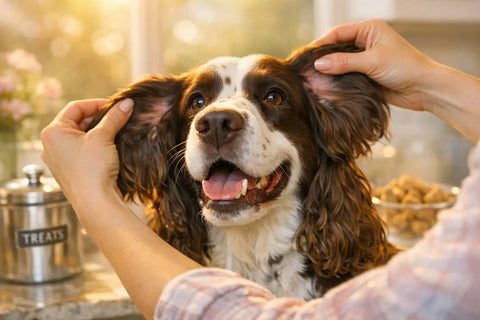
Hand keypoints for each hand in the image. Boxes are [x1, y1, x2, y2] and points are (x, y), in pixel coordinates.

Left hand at [40, 98, 133, 205]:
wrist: (95, 203)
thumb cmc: (92, 170)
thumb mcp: (104, 137)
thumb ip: (115, 117)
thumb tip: (127, 103)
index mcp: (52, 133)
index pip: (75, 107)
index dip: (97, 104)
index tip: (114, 106)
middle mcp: (51, 146)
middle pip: (77, 122)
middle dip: (99, 119)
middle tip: (118, 119)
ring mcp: (59, 160)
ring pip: (80, 137)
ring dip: (98, 133)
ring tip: (116, 133)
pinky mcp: (70, 172)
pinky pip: (82, 152)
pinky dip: (95, 147)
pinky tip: (110, 149)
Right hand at [311, 19, 437, 111]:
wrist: (424, 89)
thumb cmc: (405, 68)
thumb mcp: (372, 62)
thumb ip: (344, 62)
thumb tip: (318, 64)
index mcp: (369, 29)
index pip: (337, 33)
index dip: (320, 44)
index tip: (305, 56)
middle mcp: (366, 41)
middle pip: (336, 47)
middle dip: (322, 57)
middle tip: (305, 68)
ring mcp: (365, 58)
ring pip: (339, 62)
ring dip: (328, 70)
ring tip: (310, 78)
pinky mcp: (365, 74)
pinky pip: (345, 75)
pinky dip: (335, 79)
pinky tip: (324, 85)